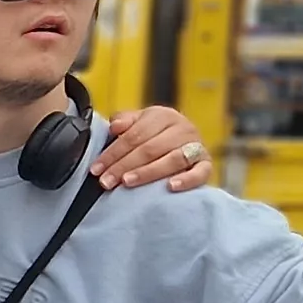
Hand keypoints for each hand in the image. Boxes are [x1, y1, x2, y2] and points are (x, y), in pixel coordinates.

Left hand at [95, 106, 213, 192]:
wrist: (186, 143)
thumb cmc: (156, 135)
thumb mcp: (139, 123)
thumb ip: (125, 122)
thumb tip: (114, 126)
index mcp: (163, 115)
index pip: (134, 135)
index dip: (113, 152)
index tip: (96, 169)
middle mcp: (182, 128)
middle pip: (150, 148)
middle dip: (124, 166)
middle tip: (106, 181)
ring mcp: (196, 145)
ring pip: (172, 159)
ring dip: (148, 172)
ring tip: (128, 182)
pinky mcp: (206, 164)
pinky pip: (200, 172)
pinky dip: (186, 180)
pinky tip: (170, 187)